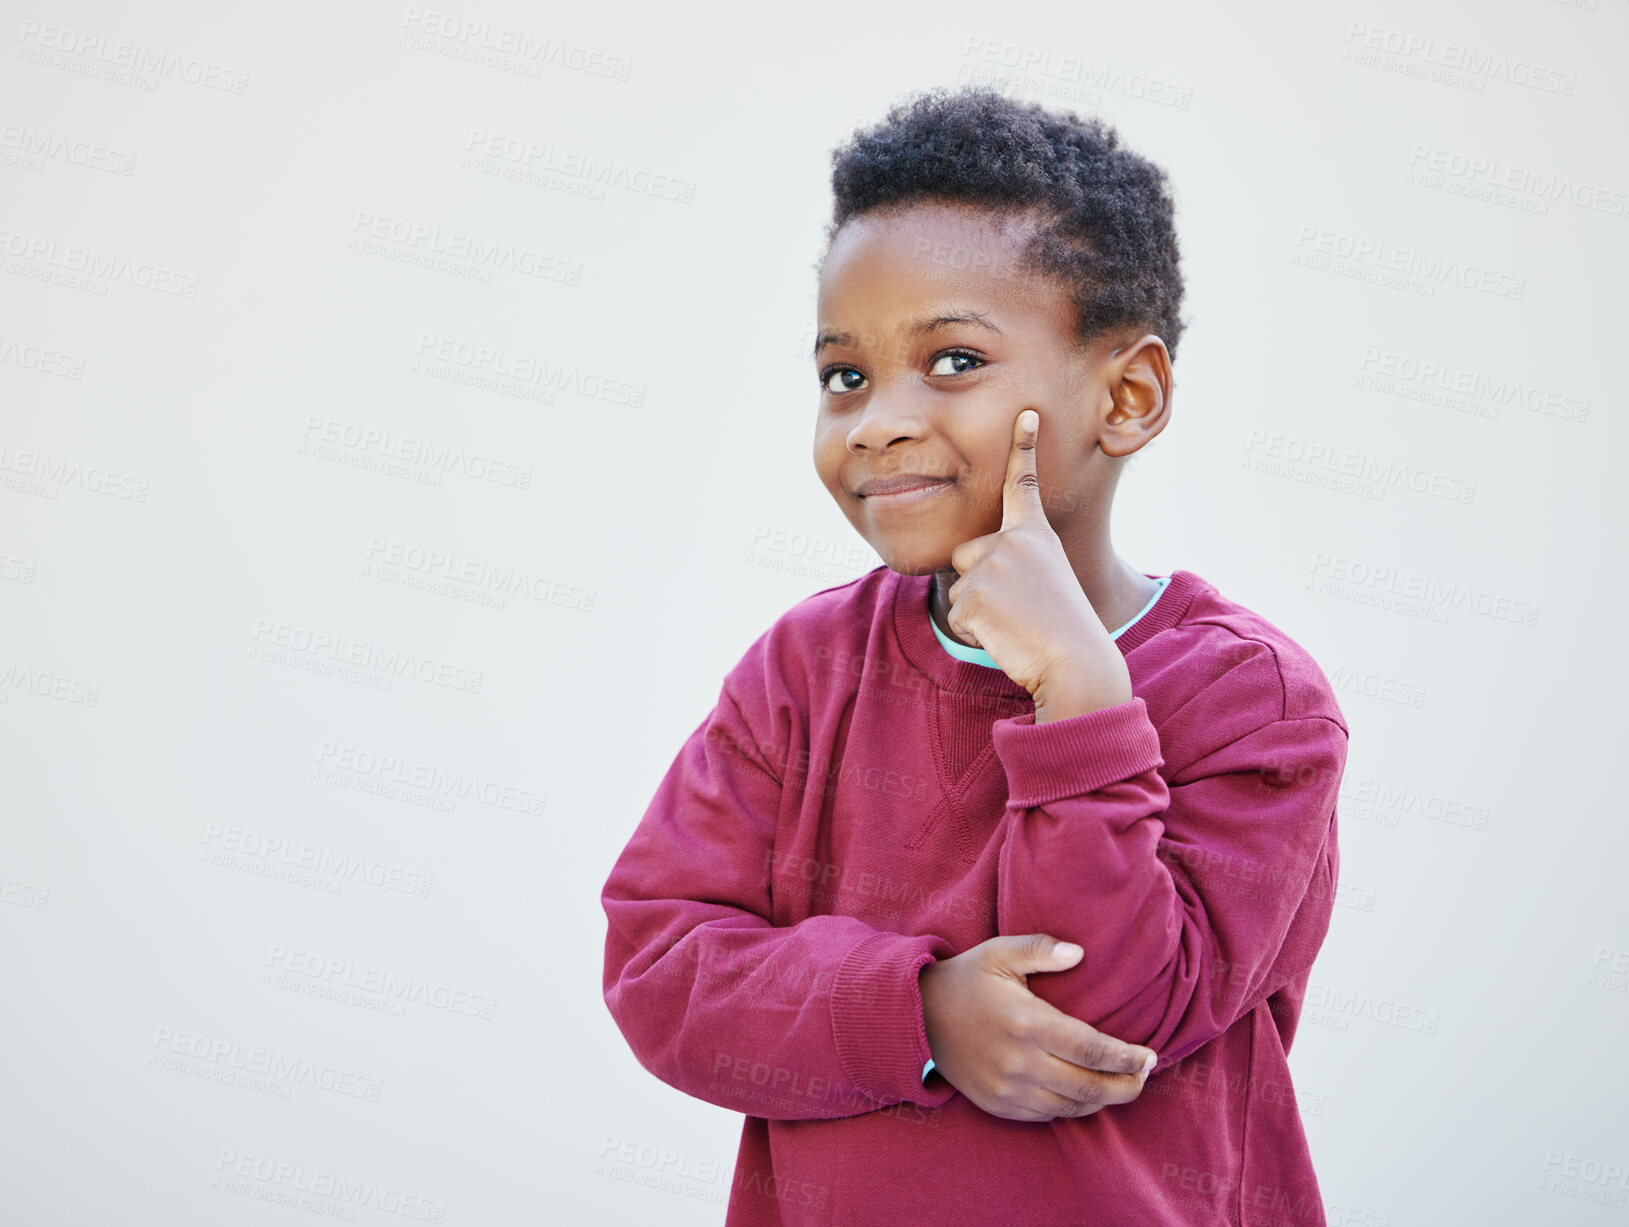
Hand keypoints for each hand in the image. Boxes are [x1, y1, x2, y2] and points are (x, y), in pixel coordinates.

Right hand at [918, 934, 1157, 1121]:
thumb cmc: (965, 980)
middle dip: (1126, 1085)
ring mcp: (1007, 1089)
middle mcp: (1019, 1063)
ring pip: (1070, 1106)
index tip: (1150, 1056)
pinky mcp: (997, 1104)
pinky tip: (1084, 1094)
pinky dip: (1071, 1108)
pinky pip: (1046, 1115)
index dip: (1127, 1057)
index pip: (1091, 1048)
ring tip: (1122, 1086)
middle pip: (1088, 1086)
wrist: (917, 1017)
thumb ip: (1041, 949)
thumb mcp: (999, 953)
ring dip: (1103, 1100)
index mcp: (1026, 1023)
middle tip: (1145, 1076)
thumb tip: (1080, 953)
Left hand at [945, 410, 1124, 717]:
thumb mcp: (1047, 583)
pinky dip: (978, 633)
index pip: (1023, 485)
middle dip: (979, 582)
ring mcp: (991, 566)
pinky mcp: (973, 595)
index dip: (1023, 447)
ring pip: (961, 588)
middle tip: (1020, 608)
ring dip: (981, 612)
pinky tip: (1007, 636)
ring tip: (1017, 624)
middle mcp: (1012, 542)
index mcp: (1036, 535)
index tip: (1025, 413)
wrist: (1075, 663)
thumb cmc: (1063, 630)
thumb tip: (971, 574)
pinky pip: (958, 616)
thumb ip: (1014, 565)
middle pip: (966, 553)